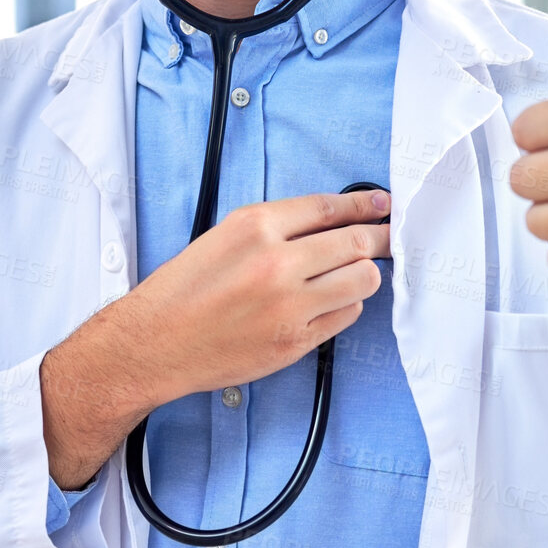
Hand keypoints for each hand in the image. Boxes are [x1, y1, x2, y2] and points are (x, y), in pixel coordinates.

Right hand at [124, 186, 391, 403]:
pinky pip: (346, 316)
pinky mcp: (295, 342)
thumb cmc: (185, 289)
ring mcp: (289, 306)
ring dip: (365, 274)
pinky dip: (346, 306)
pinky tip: (330, 302)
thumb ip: (276, 226)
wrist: (155, 342)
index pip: (328, 208)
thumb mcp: (223, 236)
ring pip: (362, 280)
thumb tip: (329, 220)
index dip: (363, 205)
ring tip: (355, 272)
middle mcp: (276, 264)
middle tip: (391, 236)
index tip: (381, 204)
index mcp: (255, 227)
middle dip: (381, 237)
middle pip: (356, 242)